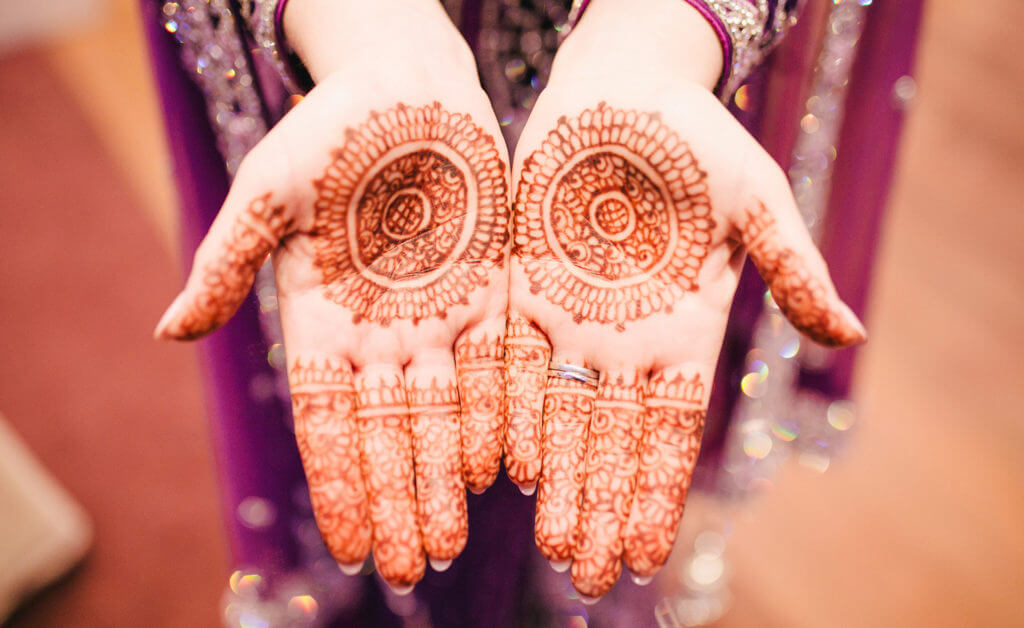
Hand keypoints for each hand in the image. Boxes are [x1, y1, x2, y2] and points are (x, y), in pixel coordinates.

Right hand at [155, 2, 510, 591]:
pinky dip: (502, 415)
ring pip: (445, 413)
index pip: (328, 420)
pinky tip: (506, 468)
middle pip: (391, 432)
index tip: (354, 546)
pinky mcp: (489, 294)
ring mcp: (438, 317)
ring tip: (457, 540)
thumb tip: (168, 333)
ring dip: (447, 478)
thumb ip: (227, 263)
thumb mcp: (267, 192)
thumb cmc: (327, 131)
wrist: (407, 89)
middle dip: (401, 501)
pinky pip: (498, 366)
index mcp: (321, 321)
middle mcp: (381, 333)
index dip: (341, 483)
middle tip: (416, 569)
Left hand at [502, 0, 865, 599]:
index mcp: (683, 331)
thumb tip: (850, 334)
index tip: (641, 556)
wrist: (623, 92)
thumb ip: (792, 270)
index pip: (668, 432)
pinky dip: (506, 411)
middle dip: (598, 507)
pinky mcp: (520, 288)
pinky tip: (504, 466)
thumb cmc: (698, 140)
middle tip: (584, 575)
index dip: (654, 493)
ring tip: (549, 542)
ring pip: (557, 413)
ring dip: (554, 479)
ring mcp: (569, 317)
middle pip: (608, 440)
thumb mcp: (756, 201)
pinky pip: (509, 360)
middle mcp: (624, 340)